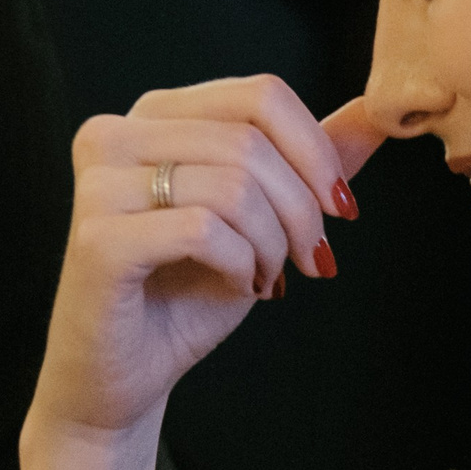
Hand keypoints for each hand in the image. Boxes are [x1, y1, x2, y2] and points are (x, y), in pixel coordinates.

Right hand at [30, 77, 383, 437]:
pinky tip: (238, 286)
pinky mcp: (97, 239)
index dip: (317, 153)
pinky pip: (204, 231)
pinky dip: (242, 264)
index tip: (342, 209)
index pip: (261, 96)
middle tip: (310, 259)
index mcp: (155, 115)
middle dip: (302, 208)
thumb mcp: (266, 216)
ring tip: (266, 277)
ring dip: (273, 243)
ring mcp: (97, 184)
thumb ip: (309, 163)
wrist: (126, 373)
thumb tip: (373, 113)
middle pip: (251, 141)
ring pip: (233, 186)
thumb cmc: (190, 291)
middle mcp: (114, 135)